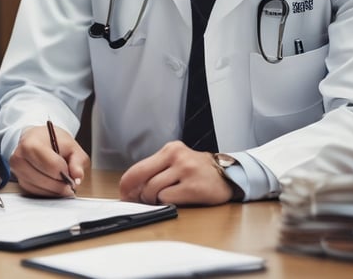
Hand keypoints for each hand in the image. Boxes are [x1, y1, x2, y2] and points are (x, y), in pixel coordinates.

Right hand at [9, 125, 89, 196]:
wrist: (37, 139)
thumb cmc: (53, 141)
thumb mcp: (71, 145)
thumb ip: (77, 161)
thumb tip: (77, 177)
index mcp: (31, 143)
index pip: (52, 165)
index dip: (65, 171)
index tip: (69, 169)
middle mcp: (20, 158)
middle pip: (46, 180)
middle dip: (61, 182)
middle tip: (69, 178)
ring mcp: (17, 171)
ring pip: (41, 189)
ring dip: (56, 189)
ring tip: (62, 179)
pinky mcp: (20, 182)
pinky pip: (37, 193)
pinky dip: (49, 191)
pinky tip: (53, 183)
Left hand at [118, 140, 233, 205]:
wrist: (228, 175)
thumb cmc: (198, 170)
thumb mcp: (176, 161)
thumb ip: (157, 169)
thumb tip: (133, 188)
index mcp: (170, 149)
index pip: (139, 166)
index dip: (127, 183)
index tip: (123, 193)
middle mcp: (176, 156)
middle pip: (142, 176)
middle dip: (135, 193)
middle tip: (136, 201)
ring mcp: (186, 171)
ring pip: (153, 189)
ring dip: (152, 199)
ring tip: (161, 199)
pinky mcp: (194, 187)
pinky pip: (168, 198)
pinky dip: (167, 202)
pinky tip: (175, 199)